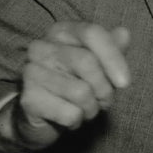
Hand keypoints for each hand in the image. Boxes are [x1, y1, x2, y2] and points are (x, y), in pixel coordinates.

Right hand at [0, 23, 129, 152]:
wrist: (42, 118)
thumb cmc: (74, 85)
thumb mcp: (98, 66)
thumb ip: (112, 50)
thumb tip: (124, 34)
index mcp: (60, 31)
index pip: (92, 33)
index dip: (113, 57)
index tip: (125, 83)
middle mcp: (41, 46)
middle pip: (87, 61)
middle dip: (104, 89)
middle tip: (104, 101)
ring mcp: (31, 71)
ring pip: (80, 91)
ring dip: (91, 108)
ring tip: (85, 109)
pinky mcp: (28, 99)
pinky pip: (69, 113)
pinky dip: (77, 120)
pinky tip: (69, 118)